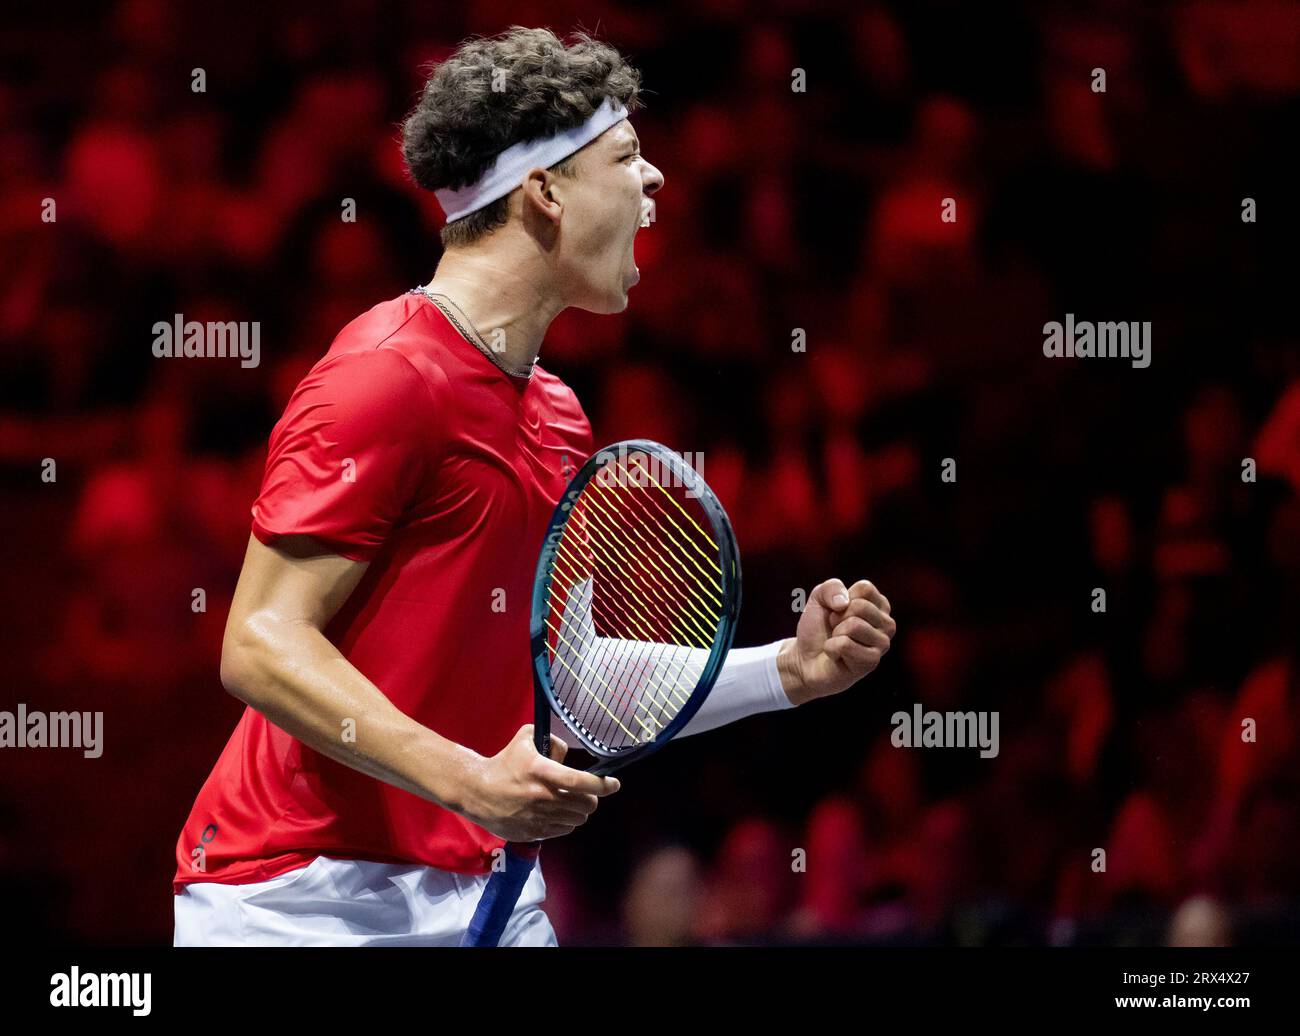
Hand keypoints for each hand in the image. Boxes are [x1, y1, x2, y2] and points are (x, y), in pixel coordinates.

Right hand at [460, 724, 619, 841]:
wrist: (477, 791)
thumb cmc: (504, 763)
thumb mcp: (526, 739)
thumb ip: (552, 742)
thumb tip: (568, 754)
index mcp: (541, 772)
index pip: (580, 781)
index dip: (602, 784)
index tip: (614, 784)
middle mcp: (542, 796)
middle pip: (585, 805)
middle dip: (591, 799)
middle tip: (586, 793)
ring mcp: (537, 817)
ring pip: (576, 820)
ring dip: (578, 812)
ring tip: (568, 802)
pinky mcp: (532, 833)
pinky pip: (562, 830)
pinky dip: (564, 822)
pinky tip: (555, 813)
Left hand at [777, 579, 895, 706]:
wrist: (806, 658)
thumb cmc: (818, 628)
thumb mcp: (819, 598)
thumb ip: (831, 587)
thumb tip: (844, 603)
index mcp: (880, 606)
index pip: (865, 588)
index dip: (842, 598)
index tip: (837, 612)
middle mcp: (887, 624)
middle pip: (860, 607)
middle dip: (837, 617)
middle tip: (835, 630)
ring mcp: (882, 644)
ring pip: (854, 625)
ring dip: (835, 634)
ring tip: (837, 642)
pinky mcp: (872, 662)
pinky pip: (846, 645)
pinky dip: (832, 648)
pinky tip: (836, 655)